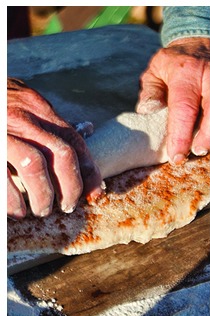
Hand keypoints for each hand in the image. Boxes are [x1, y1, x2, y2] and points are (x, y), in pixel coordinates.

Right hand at [7, 78, 102, 218]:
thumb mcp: (22, 104)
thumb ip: (50, 121)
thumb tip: (88, 129)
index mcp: (36, 107)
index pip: (74, 140)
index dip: (89, 170)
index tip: (94, 193)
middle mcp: (21, 116)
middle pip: (61, 153)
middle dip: (70, 186)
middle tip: (68, 206)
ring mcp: (2, 131)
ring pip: (34, 164)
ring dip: (44, 195)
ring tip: (42, 210)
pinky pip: (2, 176)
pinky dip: (12, 198)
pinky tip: (16, 211)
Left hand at [137, 37, 209, 163]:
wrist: (199, 43)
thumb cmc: (174, 63)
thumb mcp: (155, 70)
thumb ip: (151, 90)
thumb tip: (147, 110)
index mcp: (185, 72)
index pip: (184, 108)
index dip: (181, 134)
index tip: (177, 155)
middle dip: (206, 137)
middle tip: (195, 151)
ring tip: (204, 146)